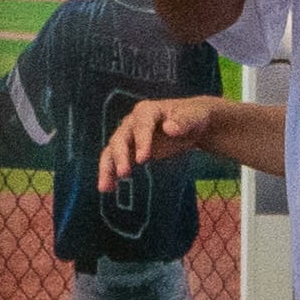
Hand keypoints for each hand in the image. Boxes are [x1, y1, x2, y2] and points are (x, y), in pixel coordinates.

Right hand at [96, 95, 216, 193]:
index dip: (141, 141)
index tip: (142, 159)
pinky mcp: (129, 150)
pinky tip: (109, 189)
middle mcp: (132, 122)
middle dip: (121, 156)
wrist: (189, 122)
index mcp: (147, 110)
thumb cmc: (192, 117)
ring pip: (112, 151)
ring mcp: (128, 136)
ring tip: (106, 187)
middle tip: (124, 174)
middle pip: (121, 138)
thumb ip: (183, 122)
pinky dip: (110, 174)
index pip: (141, 125)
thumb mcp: (193, 117)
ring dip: (107, 168)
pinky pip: (115, 161)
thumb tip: (170, 128)